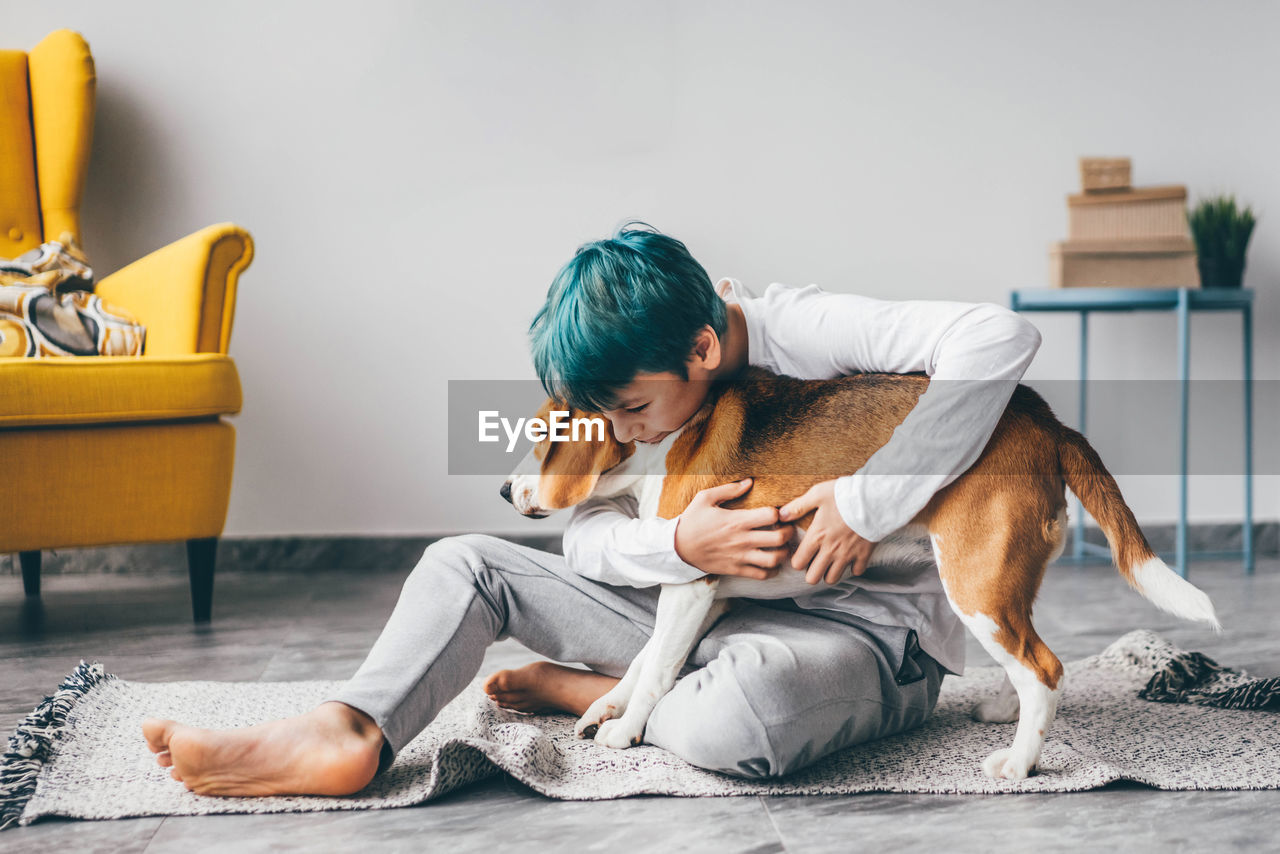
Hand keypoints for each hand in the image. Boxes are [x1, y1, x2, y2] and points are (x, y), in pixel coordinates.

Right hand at [673, 478, 795, 579]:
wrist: (677, 548)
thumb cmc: (692, 521)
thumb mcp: (705, 498)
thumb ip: (729, 489)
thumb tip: (749, 482)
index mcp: (737, 520)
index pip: (771, 515)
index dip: (779, 512)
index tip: (777, 512)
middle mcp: (742, 540)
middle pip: (779, 538)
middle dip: (788, 532)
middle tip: (787, 529)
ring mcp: (740, 557)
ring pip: (774, 560)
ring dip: (783, 553)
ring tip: (781, 547)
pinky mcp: (736, 570)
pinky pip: (762, 575)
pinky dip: (771, 571)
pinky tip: (770, 563)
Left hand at [778, 480, 876, 584]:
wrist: (875, 498)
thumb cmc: (844, 494)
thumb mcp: (817, 494)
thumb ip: (798, 506)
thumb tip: (780, 515)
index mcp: (817, 536)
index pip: (798, 563)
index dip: (797, 561)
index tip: (801, 555)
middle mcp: (830, 550)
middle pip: (813, 578)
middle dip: (810, 573)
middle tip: (813, 564)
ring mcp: (847, 555)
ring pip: (832, 579)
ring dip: (829, 573)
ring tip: (829, 563)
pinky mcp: (864, 555)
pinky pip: (856, 572)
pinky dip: (853, 568)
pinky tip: (851, 559)